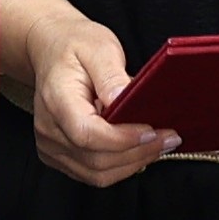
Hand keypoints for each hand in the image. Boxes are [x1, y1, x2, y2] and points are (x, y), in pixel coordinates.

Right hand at [3, 0, 173, 187]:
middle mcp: (48, 129)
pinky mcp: (58, 155)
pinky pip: (92, 173)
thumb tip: (125, 99)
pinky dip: (120, 167)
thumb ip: (111, 75)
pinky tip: (139, 150)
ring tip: (160, 146)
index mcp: (56, 100)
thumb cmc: (75, 46)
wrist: (51, 50)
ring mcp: (50, 146)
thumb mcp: (99, 47)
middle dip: (138, 153)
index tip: (153, 131)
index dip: (123, 139)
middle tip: (170, 138)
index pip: (87, 134)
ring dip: (133, 163)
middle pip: (95, 159)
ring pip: (96, 173)